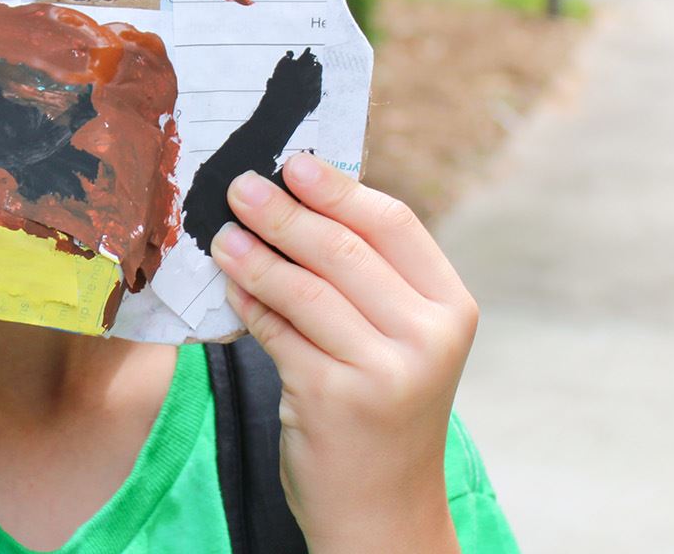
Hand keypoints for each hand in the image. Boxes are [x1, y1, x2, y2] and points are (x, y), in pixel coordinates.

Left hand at [209, 155, 478, 552]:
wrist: (385, 511)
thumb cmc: (384, 411)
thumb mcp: (400, 341)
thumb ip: (368, 278)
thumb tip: (298, 199)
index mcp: (451, 307)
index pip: (394, 225)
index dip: (340, 188)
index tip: (294, 162)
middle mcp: (427, 336)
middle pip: (344, 250)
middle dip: (285, 212)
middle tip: (240, 186)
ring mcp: (383, 370)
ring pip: (304, 288)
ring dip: (255, 255)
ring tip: (221, 231)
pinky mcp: (332, 398)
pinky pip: (277, 332)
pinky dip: (248, 304)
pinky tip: (229, 285)